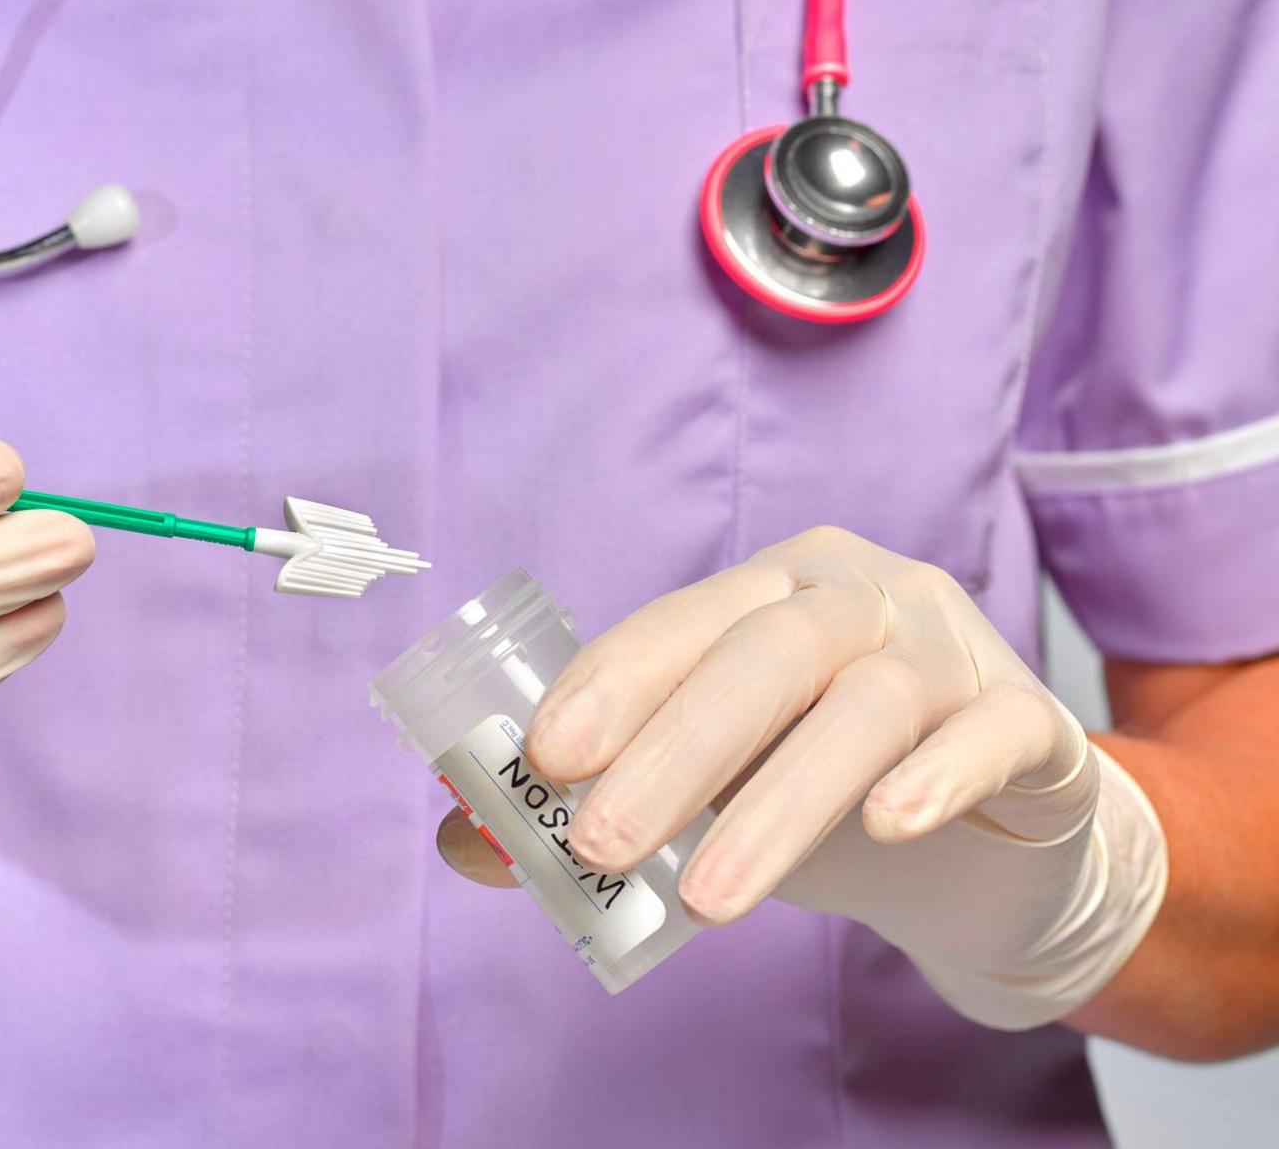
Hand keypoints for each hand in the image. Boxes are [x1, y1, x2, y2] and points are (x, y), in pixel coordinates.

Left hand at [444, 526, 1166, 1028]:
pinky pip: (994, 731)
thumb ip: (597, 804)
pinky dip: (937, 775)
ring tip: (705, 902)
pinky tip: (888, 826)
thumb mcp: (707, 794)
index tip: (541, 762)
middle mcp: (861, 598)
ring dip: (779, 804)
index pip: (678, 624)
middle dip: (673, 751)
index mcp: (766, 592)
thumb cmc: (820, 791)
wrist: (991, 841)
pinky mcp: (1033, 723)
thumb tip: (461, 843)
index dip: (610, 684)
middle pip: (765, 654)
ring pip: (867, 705)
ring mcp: (952, 650)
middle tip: (600, 844)